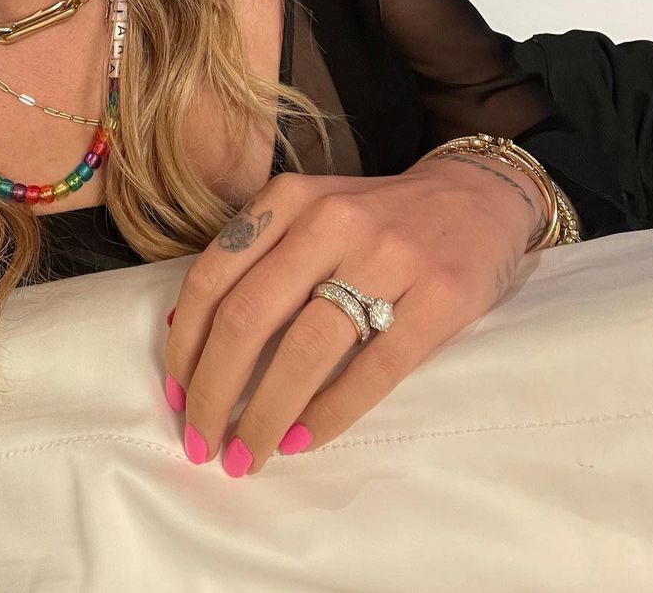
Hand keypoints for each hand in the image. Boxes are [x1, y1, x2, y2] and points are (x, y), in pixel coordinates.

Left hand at [161, 154, 545, 477]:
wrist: (476, 196)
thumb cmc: (376, 218)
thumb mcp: (310, 212)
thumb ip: (257, 257)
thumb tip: (189, 334)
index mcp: (289, 198)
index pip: (214, 276)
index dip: (186, 345)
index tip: (176, 395)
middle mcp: (330, 220)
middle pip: (248, 318)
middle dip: (215, 392)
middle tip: (203, 443)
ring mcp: (388, 257)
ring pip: (304, 350)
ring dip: (266, 416)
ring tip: (247, 456)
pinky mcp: (439, 297)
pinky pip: (373, 372)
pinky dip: (330, 414)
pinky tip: (304, 440)